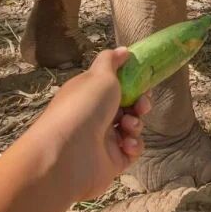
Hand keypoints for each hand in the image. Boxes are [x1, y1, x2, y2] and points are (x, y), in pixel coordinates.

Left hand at [29, 48, 151, 201]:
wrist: (67, 155)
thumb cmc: (83, 107)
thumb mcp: (99, 75)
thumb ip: (112, 61)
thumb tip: (123, 50)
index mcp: (89, 93)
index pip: (114, 85)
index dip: (132, 82)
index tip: (143, 81)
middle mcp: (95, 115)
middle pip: (127, 105)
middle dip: (139, 103)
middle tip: (141, 105)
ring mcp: (104, 139)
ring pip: (132, 127)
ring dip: (136, 124)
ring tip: (128, 126)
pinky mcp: (113, 161)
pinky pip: (132, 149)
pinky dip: (134, 145)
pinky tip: (127, 144)